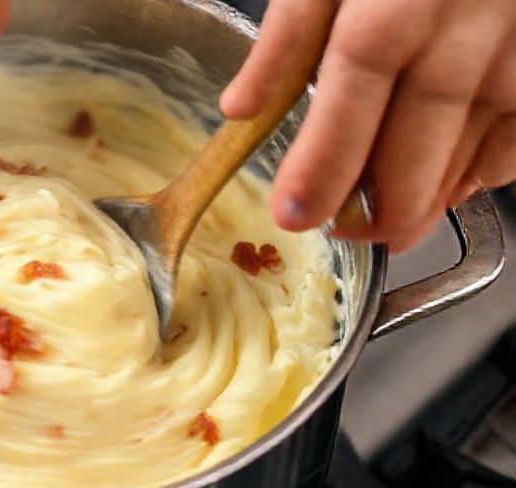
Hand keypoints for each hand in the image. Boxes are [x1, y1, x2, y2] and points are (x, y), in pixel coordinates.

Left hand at [222, 0, 515, 251]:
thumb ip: (288, 35)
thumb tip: (239, 108)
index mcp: (391, 12)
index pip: (348, 108)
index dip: (320, 171)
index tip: (293, 213)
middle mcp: (462, 40)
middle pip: (414, 156)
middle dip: (372, 213)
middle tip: (339, 225)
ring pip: (469, 166)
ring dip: (420, 203)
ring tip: (382, 217)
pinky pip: (513, 153)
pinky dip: (474, 178)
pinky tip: (442, 178)